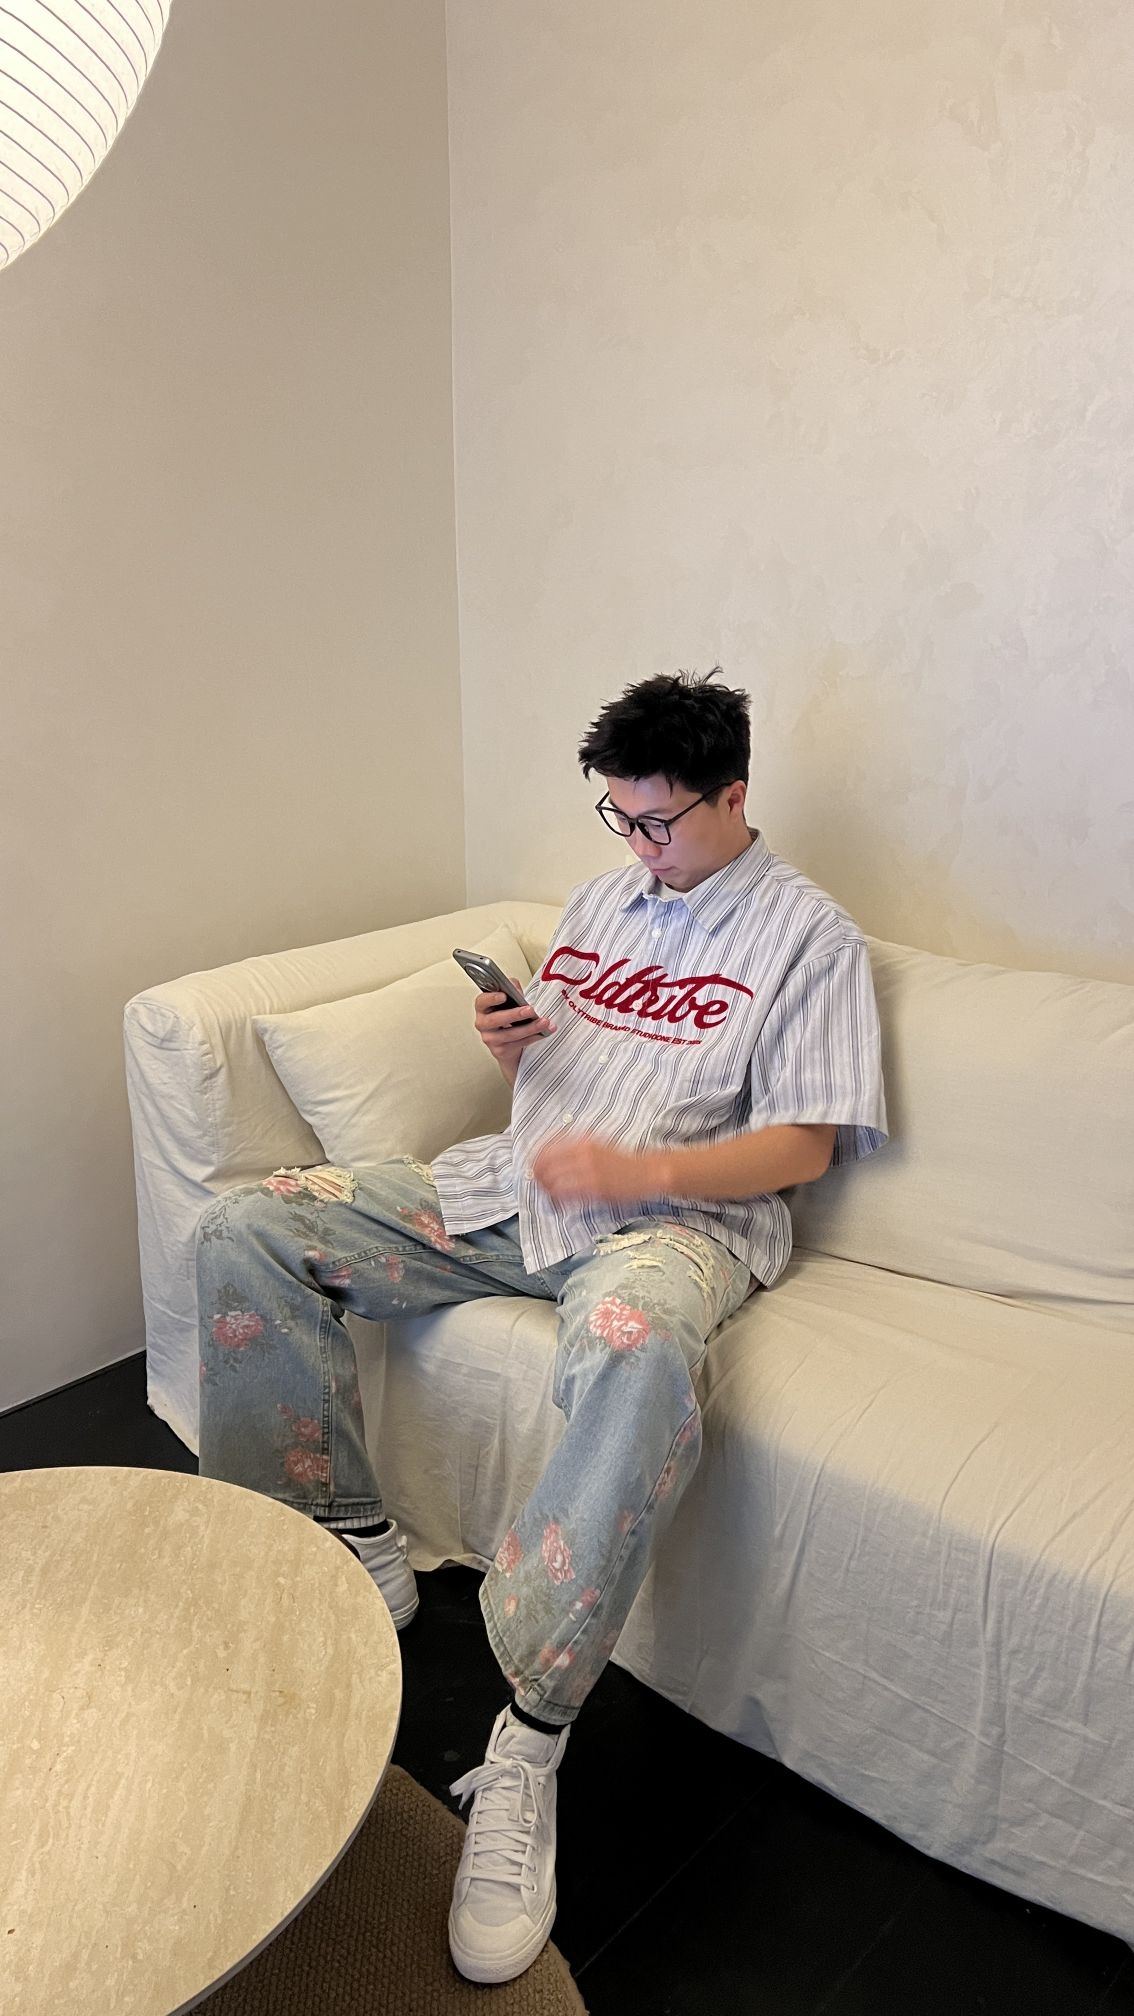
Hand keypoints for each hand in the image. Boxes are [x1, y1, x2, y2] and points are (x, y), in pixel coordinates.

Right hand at [474, 981, 554, 1068]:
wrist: (507, 1044)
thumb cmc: (507, 1018)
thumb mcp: (509, 1002)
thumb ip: (511, 990)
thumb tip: (514, 986)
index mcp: (482, 1008)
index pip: (482, 1001)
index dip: (491, 998)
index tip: (504, 995)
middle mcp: (483, 1024)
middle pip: (495, 1019)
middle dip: (515, 1014)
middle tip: (530, 1010)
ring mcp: (490, 1039)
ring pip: (510, 1034)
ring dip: (530, 1028)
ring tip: (544, 1022)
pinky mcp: (500, 1050)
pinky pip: (519, 1044)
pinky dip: (533, 1037)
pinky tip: (544, 1032)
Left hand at [530, 1131, 657, 1205]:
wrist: (646, 1172)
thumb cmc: (622, 1160)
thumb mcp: (598, 1144)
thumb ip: (575, 1147)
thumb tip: (551, 1154)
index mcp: (582, 1140)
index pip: (546, 1148)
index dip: (536, 1160)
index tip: (534, 1167)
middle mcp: (583, 1153)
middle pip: (544, 1164)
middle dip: (537, 1176)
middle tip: (538, 1184)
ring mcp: (588, 1171)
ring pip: (552, 1180)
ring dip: (545, 1189)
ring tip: (548, 1194)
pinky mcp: (594, 1189)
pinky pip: (565, 1194)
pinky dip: (557, 1199)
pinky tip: (558, 1203)